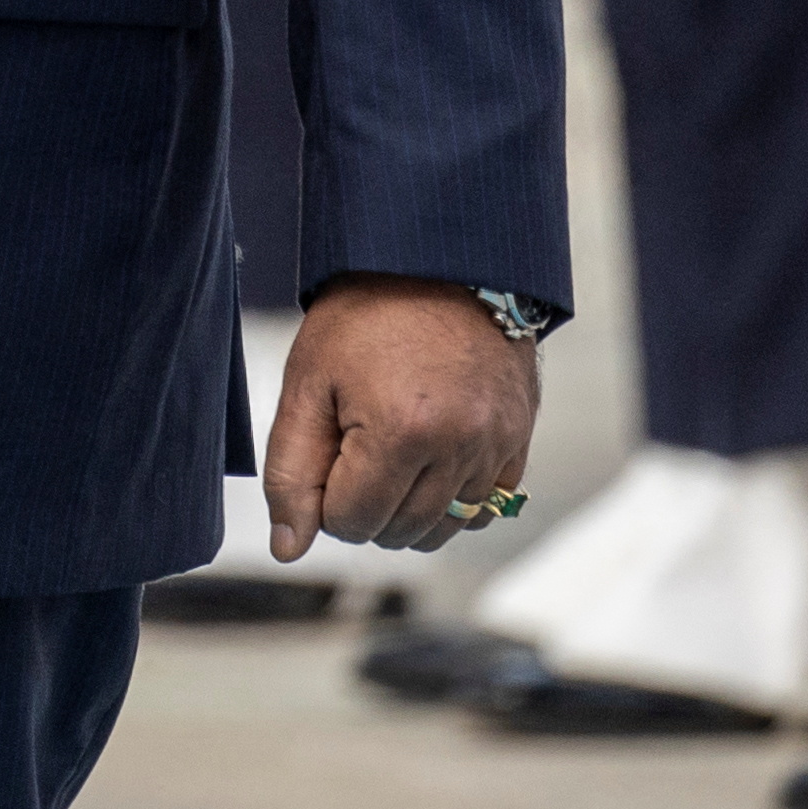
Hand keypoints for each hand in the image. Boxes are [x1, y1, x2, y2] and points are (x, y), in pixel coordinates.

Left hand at [262, 274, 539, 556]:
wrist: (439, 260)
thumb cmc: (365, 314)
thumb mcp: (308, 381)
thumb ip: (292, 471)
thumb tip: (289, 548)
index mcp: (401, 431)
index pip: (350, 523)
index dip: (326, 496)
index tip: (328, 448)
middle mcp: (459, 446)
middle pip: (398, 533)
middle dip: (365, 504)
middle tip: (355, 444)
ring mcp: (496, 445)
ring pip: (442, 528)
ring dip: (407, 507)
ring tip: (390, 450)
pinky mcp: (519, 440)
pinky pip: (484, 508)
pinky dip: (451, 497)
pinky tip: (430, 456)